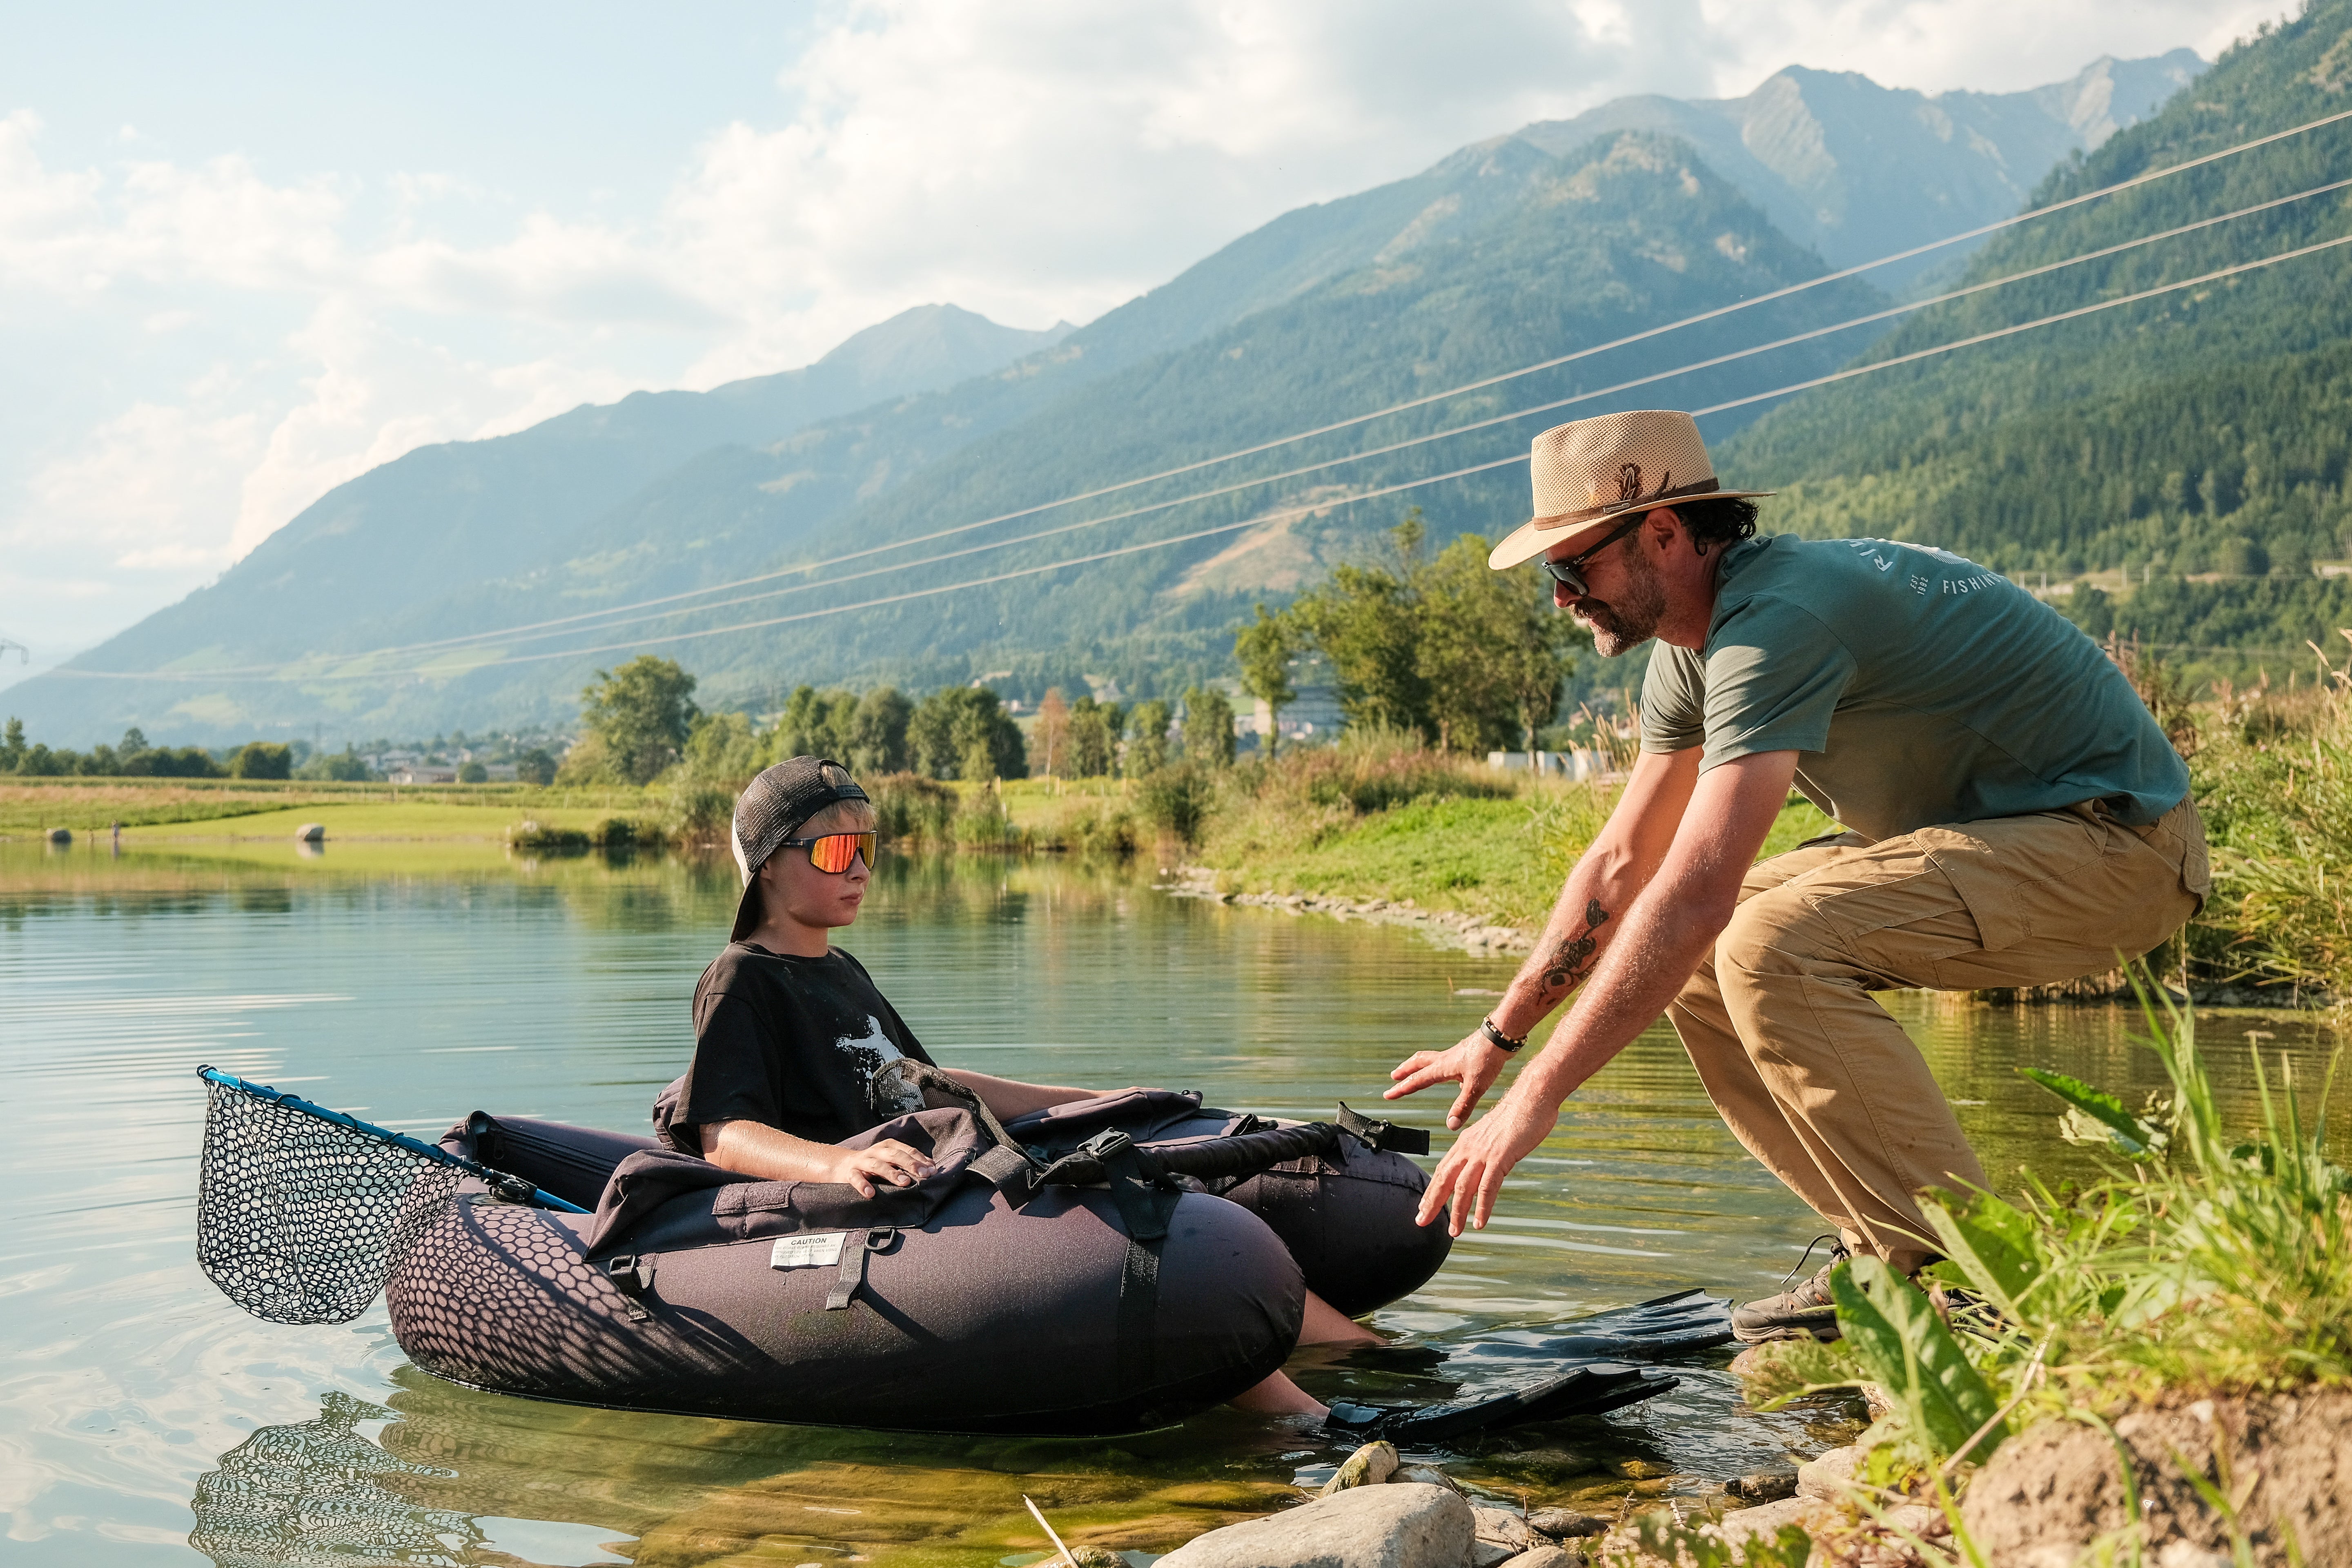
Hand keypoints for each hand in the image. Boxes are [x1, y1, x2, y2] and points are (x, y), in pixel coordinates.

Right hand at [827, 1139, 935, 1197]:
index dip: (920, 1160)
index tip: (932, 1171)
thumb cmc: (873, 1165)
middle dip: (910, 1164)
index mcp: (888, 1147)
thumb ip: (909, 1163)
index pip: (907, 1151)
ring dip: (891, 1173)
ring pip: (878, 1165)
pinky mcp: (850, 1173)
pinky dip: (863, 1185)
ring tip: (904, 1182)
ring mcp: (862, 1161)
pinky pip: (856, 1178)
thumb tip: (932, 1168)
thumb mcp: (890, 1161)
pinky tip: (871, 1194)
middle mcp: (876, 1152)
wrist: (842, 1166)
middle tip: (923, 1174)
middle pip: (895, 1155)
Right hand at [1385, 1030, 1511, 1129]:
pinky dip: (1438, 1065)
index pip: (1417, 1080)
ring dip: (1418, 1065)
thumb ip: (1463, 1106)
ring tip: (1414, 1069)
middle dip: (1405, 1071)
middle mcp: (1445, 1059)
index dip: (1402, 1089)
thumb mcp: (1476, 1086)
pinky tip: (1450, 1073)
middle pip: (1418, 1063)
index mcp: (1442, 1067)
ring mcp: (1455, 1054)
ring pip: (1430, 1058)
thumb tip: (1451, 1125)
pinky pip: (1445, 1059)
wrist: (1501, 1036)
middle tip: (1394, 1077)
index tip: (1387, 1095)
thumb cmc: (1488, 1058)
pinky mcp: (1465, 1053)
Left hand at [1413, 1093, 1559, 1236]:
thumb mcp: (1492, 1134)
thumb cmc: (1517, 1115)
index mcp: (1465, 1142)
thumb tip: (1480, 1165)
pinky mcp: (1500, 1157)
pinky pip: (1487, 1187)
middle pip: (1444, 1179)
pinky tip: (1480, 1222)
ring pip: (1463, 1187)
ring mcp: (1483, 1153)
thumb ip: (1482, 1150)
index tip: (1423, 1207)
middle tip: (1422, 1221)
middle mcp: (1469, 1148)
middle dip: (1432, 1203)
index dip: (1432, 1190)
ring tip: (1454, 1232)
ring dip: (1457, 1212)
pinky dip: (1482, 1207)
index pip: (1443, 1170)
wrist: (1531, 1097)